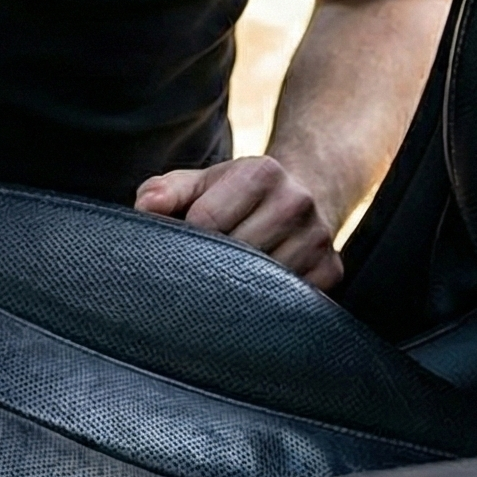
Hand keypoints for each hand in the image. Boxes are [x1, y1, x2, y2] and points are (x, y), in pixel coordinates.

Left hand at [134, 154, 344, 289]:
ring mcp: (318, 239)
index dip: (188, 236)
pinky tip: (259, 291)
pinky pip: (289, 302)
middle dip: (212, 264)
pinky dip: (268, 303)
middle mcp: (296, 202)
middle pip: (235, 254)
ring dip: (240, 288)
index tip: (187, 240)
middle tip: (204, 268)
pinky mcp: (331, 271)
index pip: (207, 219)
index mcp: (262, 172)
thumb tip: (144, 208)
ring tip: (231, 278)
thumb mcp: (204, 181)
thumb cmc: (240, 192)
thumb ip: (168, 190)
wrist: (309, 192)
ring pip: (262, 283)